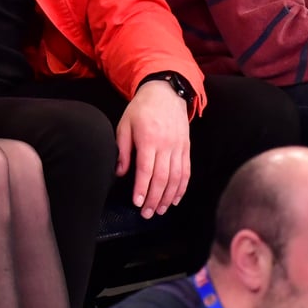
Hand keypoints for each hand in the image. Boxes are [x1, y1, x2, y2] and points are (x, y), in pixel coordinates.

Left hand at [115, 80, 189, 217]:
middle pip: (162, 177)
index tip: (137, 203)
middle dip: (154, 198)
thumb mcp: (125, 124)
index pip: (146, 169)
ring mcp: (179, 147)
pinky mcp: (186, 148)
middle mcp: (166, 145)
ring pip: (176, 177)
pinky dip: (182, 187)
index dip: (142, 188)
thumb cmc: (141, 109)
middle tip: (147, 214)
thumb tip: (120, 173)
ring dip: (169, 197)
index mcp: (148, 139)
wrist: (165, 93)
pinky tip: (175, 199)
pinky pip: (186, 171)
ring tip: (160, 211)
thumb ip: (123, 149)